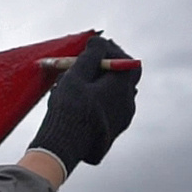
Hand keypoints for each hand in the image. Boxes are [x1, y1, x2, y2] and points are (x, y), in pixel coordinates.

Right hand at [27, 35, 140, 173]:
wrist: (63, 149)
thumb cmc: (69, 110)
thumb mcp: (77, 75)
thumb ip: (91, 55)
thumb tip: (100, 41)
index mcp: (123, 87)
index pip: (126, 60)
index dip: (109, 51)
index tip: (91, 49)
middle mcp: (128, 104)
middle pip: (122, 78)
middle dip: (104, 68)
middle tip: (85, 64)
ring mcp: (121, 121)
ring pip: (114, 95)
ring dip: (99, 86)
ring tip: (75, 85)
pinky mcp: (111, 133)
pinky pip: (108, 110)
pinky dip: (96, 101)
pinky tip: (77, 104)